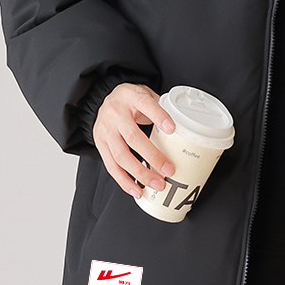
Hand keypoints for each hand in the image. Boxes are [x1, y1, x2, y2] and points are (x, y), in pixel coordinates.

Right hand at [92, 83, 177, 199]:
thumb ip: (161, 108)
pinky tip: (136, 189)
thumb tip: (184, 126)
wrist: (104, 99)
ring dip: (139, 173)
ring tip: (156, 184)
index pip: (146, 104)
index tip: (172, 129)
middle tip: (169, 170)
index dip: (159, 116)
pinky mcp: (100, 144)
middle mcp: (116, 114)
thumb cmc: (130, 99)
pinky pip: (111, 166)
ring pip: (120, 155)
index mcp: (131, 97)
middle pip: (133, 137)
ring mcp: (106, 130)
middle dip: (152, 156)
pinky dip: (124, 180)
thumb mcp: (145, 94)